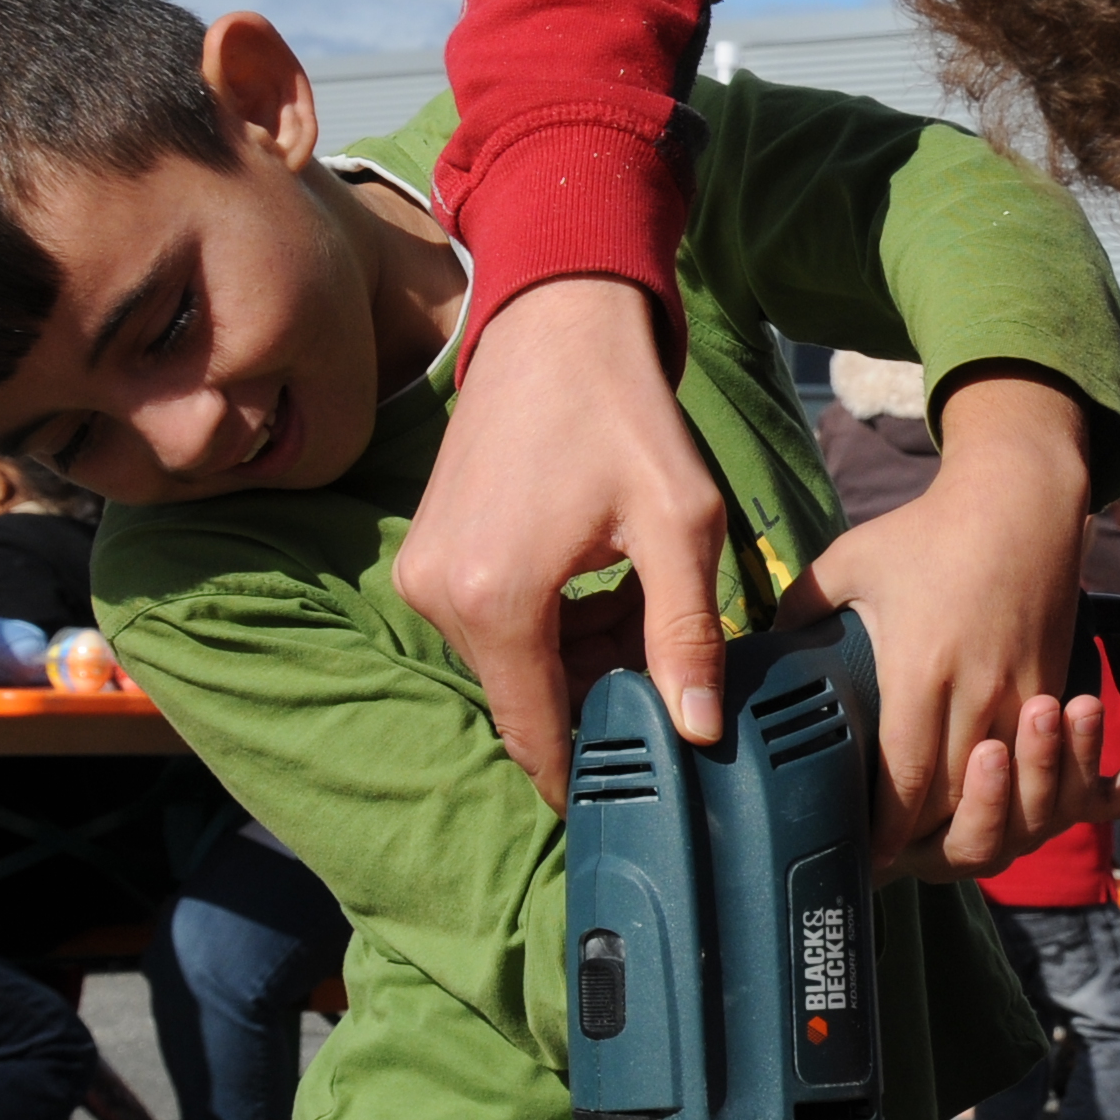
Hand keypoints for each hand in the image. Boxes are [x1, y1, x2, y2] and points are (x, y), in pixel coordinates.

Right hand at [397, 277, 727, 796]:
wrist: (555, 325)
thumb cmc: (622, 414)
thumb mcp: (679, 524)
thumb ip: (688, 633)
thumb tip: (698, 729)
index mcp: (495, 601)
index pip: (536, 734)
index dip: (588, 773)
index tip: (639, 794)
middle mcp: (439, 597)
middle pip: (527, 697)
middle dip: (599, 694)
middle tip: (667, 654)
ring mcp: (421, 575)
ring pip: (512, 663)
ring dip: (577, 653)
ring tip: (637, 597)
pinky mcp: (424, 556)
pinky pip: (491, 624)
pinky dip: (547, 622)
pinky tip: (598, 578)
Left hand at [780, 369, 1119, 869]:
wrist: (1021, 501)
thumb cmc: (929, 532)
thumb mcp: (850, 561)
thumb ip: (801, 611)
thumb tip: (757, 651)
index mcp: (921, 671)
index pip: (905, 783)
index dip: (886, 833)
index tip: (863, 855)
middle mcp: (976, 693)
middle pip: (955, 803)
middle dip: (924, 842)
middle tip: (892, 859)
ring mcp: (1020, 695)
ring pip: (1004, 793)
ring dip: (977, 822)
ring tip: (939, 840)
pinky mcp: (1049, 687)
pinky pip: (1038, 763)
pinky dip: (1020, 791)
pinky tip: (997, 802)